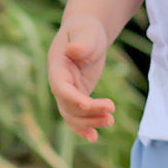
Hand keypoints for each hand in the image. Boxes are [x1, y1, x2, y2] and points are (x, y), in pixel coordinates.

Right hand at [47, 16, 115, 141]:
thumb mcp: (86, 32)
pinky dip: (84, 127)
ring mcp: (67, 91)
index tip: (90, 105)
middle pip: (68, 106)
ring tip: (110, 121)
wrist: (86, 33)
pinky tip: (94, 137)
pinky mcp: (77, 96)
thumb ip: (81, 43)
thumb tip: (73, 51)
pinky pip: (77, 115)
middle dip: (88, 113)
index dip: (73, 100)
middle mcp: (59, 83)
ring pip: (72, 115)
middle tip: (111, 112)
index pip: (61, 89)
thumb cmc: (85, 30)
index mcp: (57, 67)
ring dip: (89, 122)